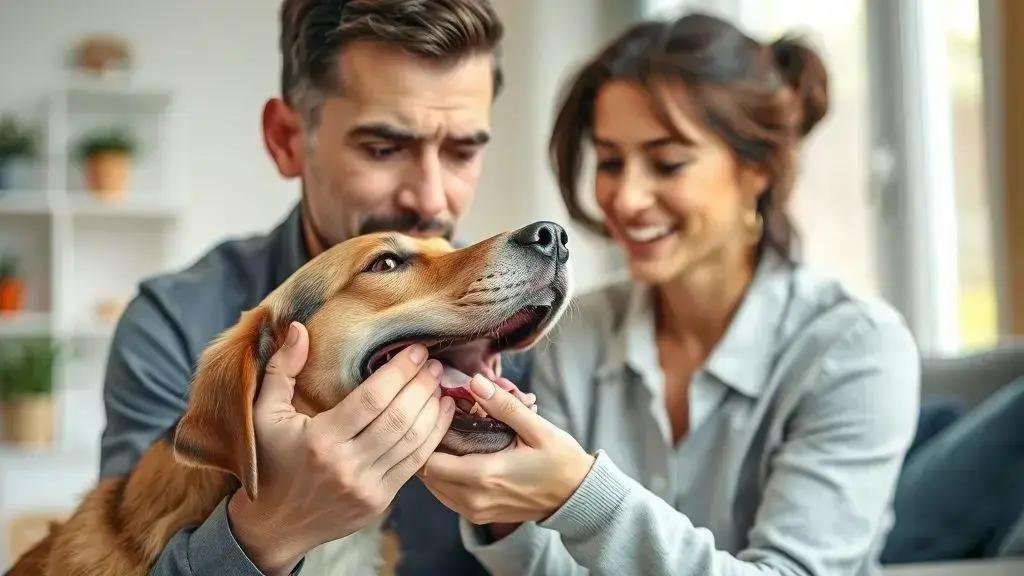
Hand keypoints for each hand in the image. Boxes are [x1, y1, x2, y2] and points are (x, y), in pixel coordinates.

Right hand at [228, 322, 454, 574]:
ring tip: (441, 383)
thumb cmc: (268, 461)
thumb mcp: (263, 414)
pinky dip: (433, 436)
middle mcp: (347, 466)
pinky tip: (441, 414)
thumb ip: (281, 368)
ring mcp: (367, 487)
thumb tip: (297, 327)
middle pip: (399, 418)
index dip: (399, 372)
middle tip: (433, 364)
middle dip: (422, 386)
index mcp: (321, 441)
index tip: (415, 351)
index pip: (372, 399)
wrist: (272, 526)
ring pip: (414, 442)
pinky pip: (415, 464)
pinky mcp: (380, 501)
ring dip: (432, 409)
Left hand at [419, 374, 594, 530]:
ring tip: (442, 435)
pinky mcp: (478, 516)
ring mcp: (474, 511)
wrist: (577, 498)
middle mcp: (473, 499)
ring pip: (433, 487)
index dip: (425, 435)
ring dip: (433, 462)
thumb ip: (504, 406)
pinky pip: (446, 496)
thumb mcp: (537, 429)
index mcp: (484, 475)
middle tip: (435, 420)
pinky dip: (442, 477)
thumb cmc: (561, 462)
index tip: (433, 413)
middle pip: (426, 474)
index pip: (429, 461)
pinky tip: (453, 455)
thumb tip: (475, 382)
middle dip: (426, 446)